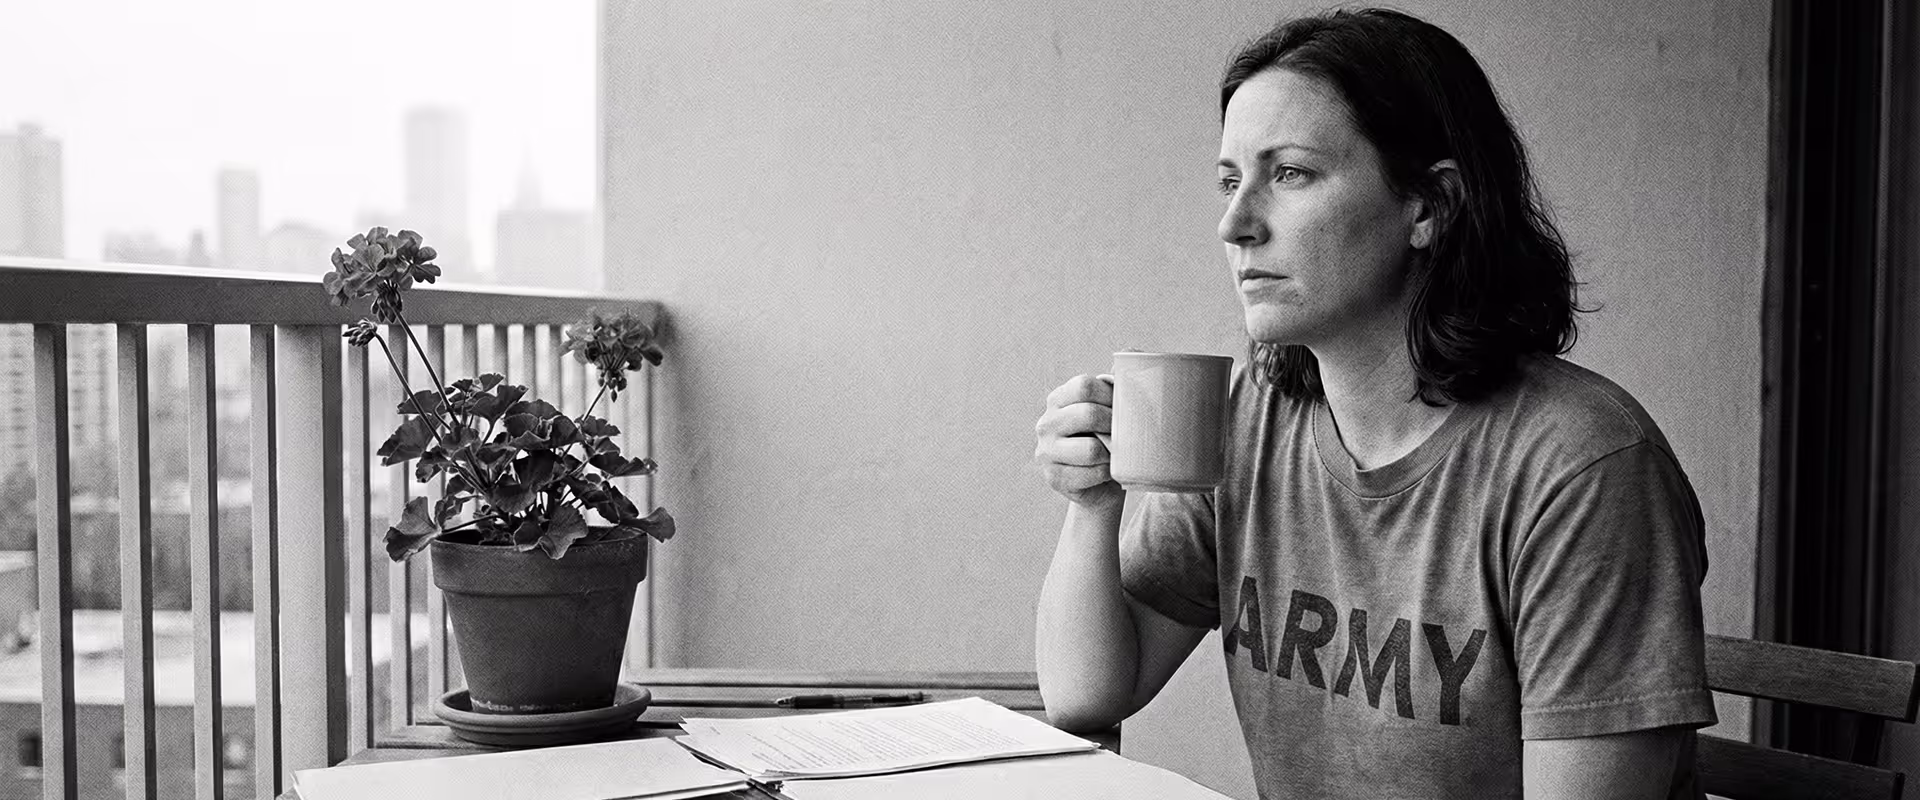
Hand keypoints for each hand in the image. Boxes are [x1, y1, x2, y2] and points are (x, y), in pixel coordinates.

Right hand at [1033, 374, 1121, 509]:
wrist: (1100, 485)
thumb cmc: (1109, 440)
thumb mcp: (1109, 409)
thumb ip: (1117, 382)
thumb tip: (1132, 350)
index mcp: (1058, 399)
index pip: (1085, 385)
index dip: (1112, 395)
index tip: (1126, 407)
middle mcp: (1046, 422)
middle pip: (1087, 414)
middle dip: (1115, 424)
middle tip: (1126, 433)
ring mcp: (1046, 451)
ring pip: (1090, 449)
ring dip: (1112, 453)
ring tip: (1118, 453)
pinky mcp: (1054, 477)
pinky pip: (1090, 474)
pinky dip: (1107, 474)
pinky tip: (1109, 472)